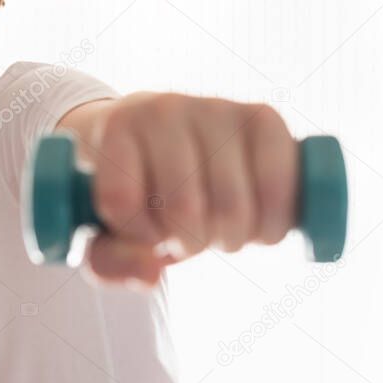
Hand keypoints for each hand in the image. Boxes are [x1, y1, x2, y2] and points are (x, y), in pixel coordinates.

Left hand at [86, 93, 297, 286]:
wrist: (171, 139)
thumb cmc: (136, 190)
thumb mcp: (106, 229)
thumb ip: (110, 262)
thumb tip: (152, 274)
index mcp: (115, 129)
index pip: (121, 202)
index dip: (138, 236)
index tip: (145, 231)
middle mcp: (163, 109)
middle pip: (182, 211)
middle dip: (189, 243)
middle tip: (188, 236)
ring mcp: (216, 108)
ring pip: (232, 206)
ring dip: (230, 239)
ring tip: (219, 229)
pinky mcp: (263, 117)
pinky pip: (277, 189)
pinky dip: (271, 225)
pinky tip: (257, 225)